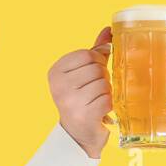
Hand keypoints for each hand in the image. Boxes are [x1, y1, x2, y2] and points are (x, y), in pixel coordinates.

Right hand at [47, 26, 113, 158]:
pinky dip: (109, 104)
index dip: (97, 61)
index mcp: (56, 71)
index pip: (87, 54)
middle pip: (96, 68)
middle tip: (96, 90)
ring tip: (97, 100)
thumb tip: (108, 30)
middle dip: (103, 78)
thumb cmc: (82, 100)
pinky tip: (101, 110)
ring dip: (107, 92)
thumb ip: (95, 51)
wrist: (78, 136)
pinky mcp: (84, 115)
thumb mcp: (84, 73)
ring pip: (103, 83)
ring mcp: (70, 101)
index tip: (94, 73)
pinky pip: (107, 99)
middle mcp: (59, 85)